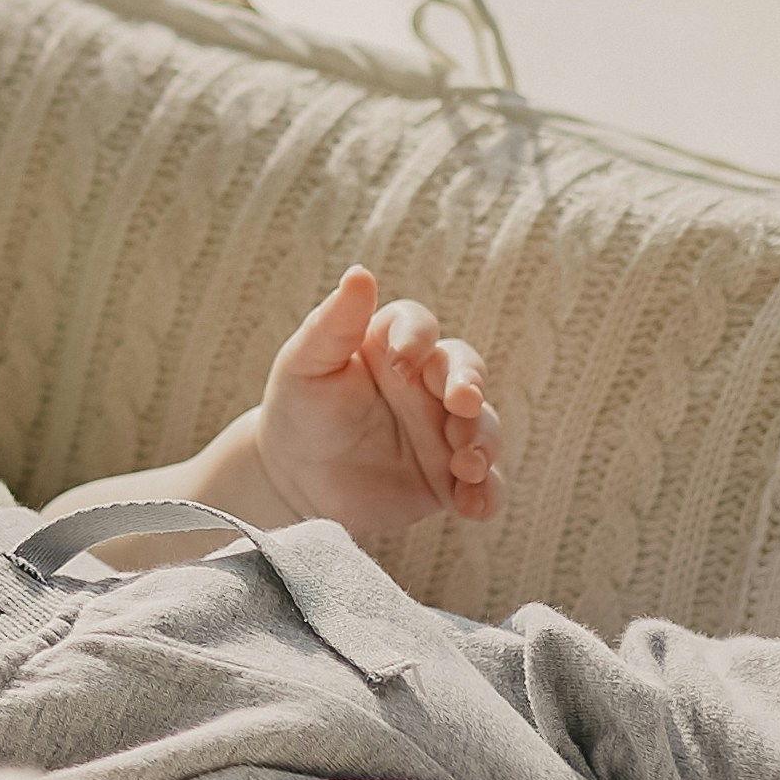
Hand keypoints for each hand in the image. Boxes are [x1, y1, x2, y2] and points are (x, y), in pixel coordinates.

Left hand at [189, 272, 504, 545]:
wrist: (292, 477)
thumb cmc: (298, 407)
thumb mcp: (306, 363)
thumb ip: (333, 323)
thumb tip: (359, 274)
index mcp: (393, 346)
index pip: (420, 327)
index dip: (418, 338)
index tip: (403, 362)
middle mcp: (427, 384)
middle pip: (467, 371)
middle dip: (470, 385)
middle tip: (460, 403)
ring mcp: (443, 431)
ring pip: (484, 426)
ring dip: (483, 440)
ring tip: (465, 462)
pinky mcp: (448, 478)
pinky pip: (484, 484)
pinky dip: (487, 494)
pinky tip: (473, 506)